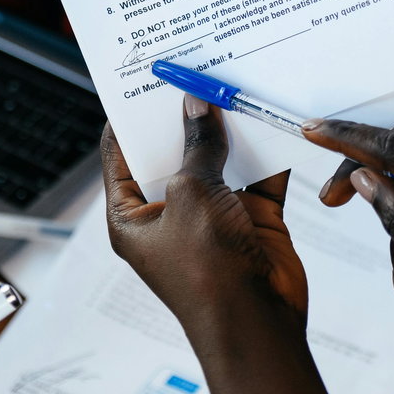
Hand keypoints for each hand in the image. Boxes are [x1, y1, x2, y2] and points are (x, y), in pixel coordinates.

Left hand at [102, 95, 304, 339]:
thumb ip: (198, 145)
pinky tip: (273, 113)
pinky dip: (267, 150)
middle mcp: (170, 213)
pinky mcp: (251, 219)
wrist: (258, 325)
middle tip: (197, 67)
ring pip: (220, 160)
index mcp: (132, 215)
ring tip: (236, 79)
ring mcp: (212, 216)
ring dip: (231, 128)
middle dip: (188, 114)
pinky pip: (258, 175)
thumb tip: (197, 103)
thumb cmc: (206, 269)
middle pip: (174, 151)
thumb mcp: (192, 195)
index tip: (144, 75)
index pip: (121, 152)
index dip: (131, 114)